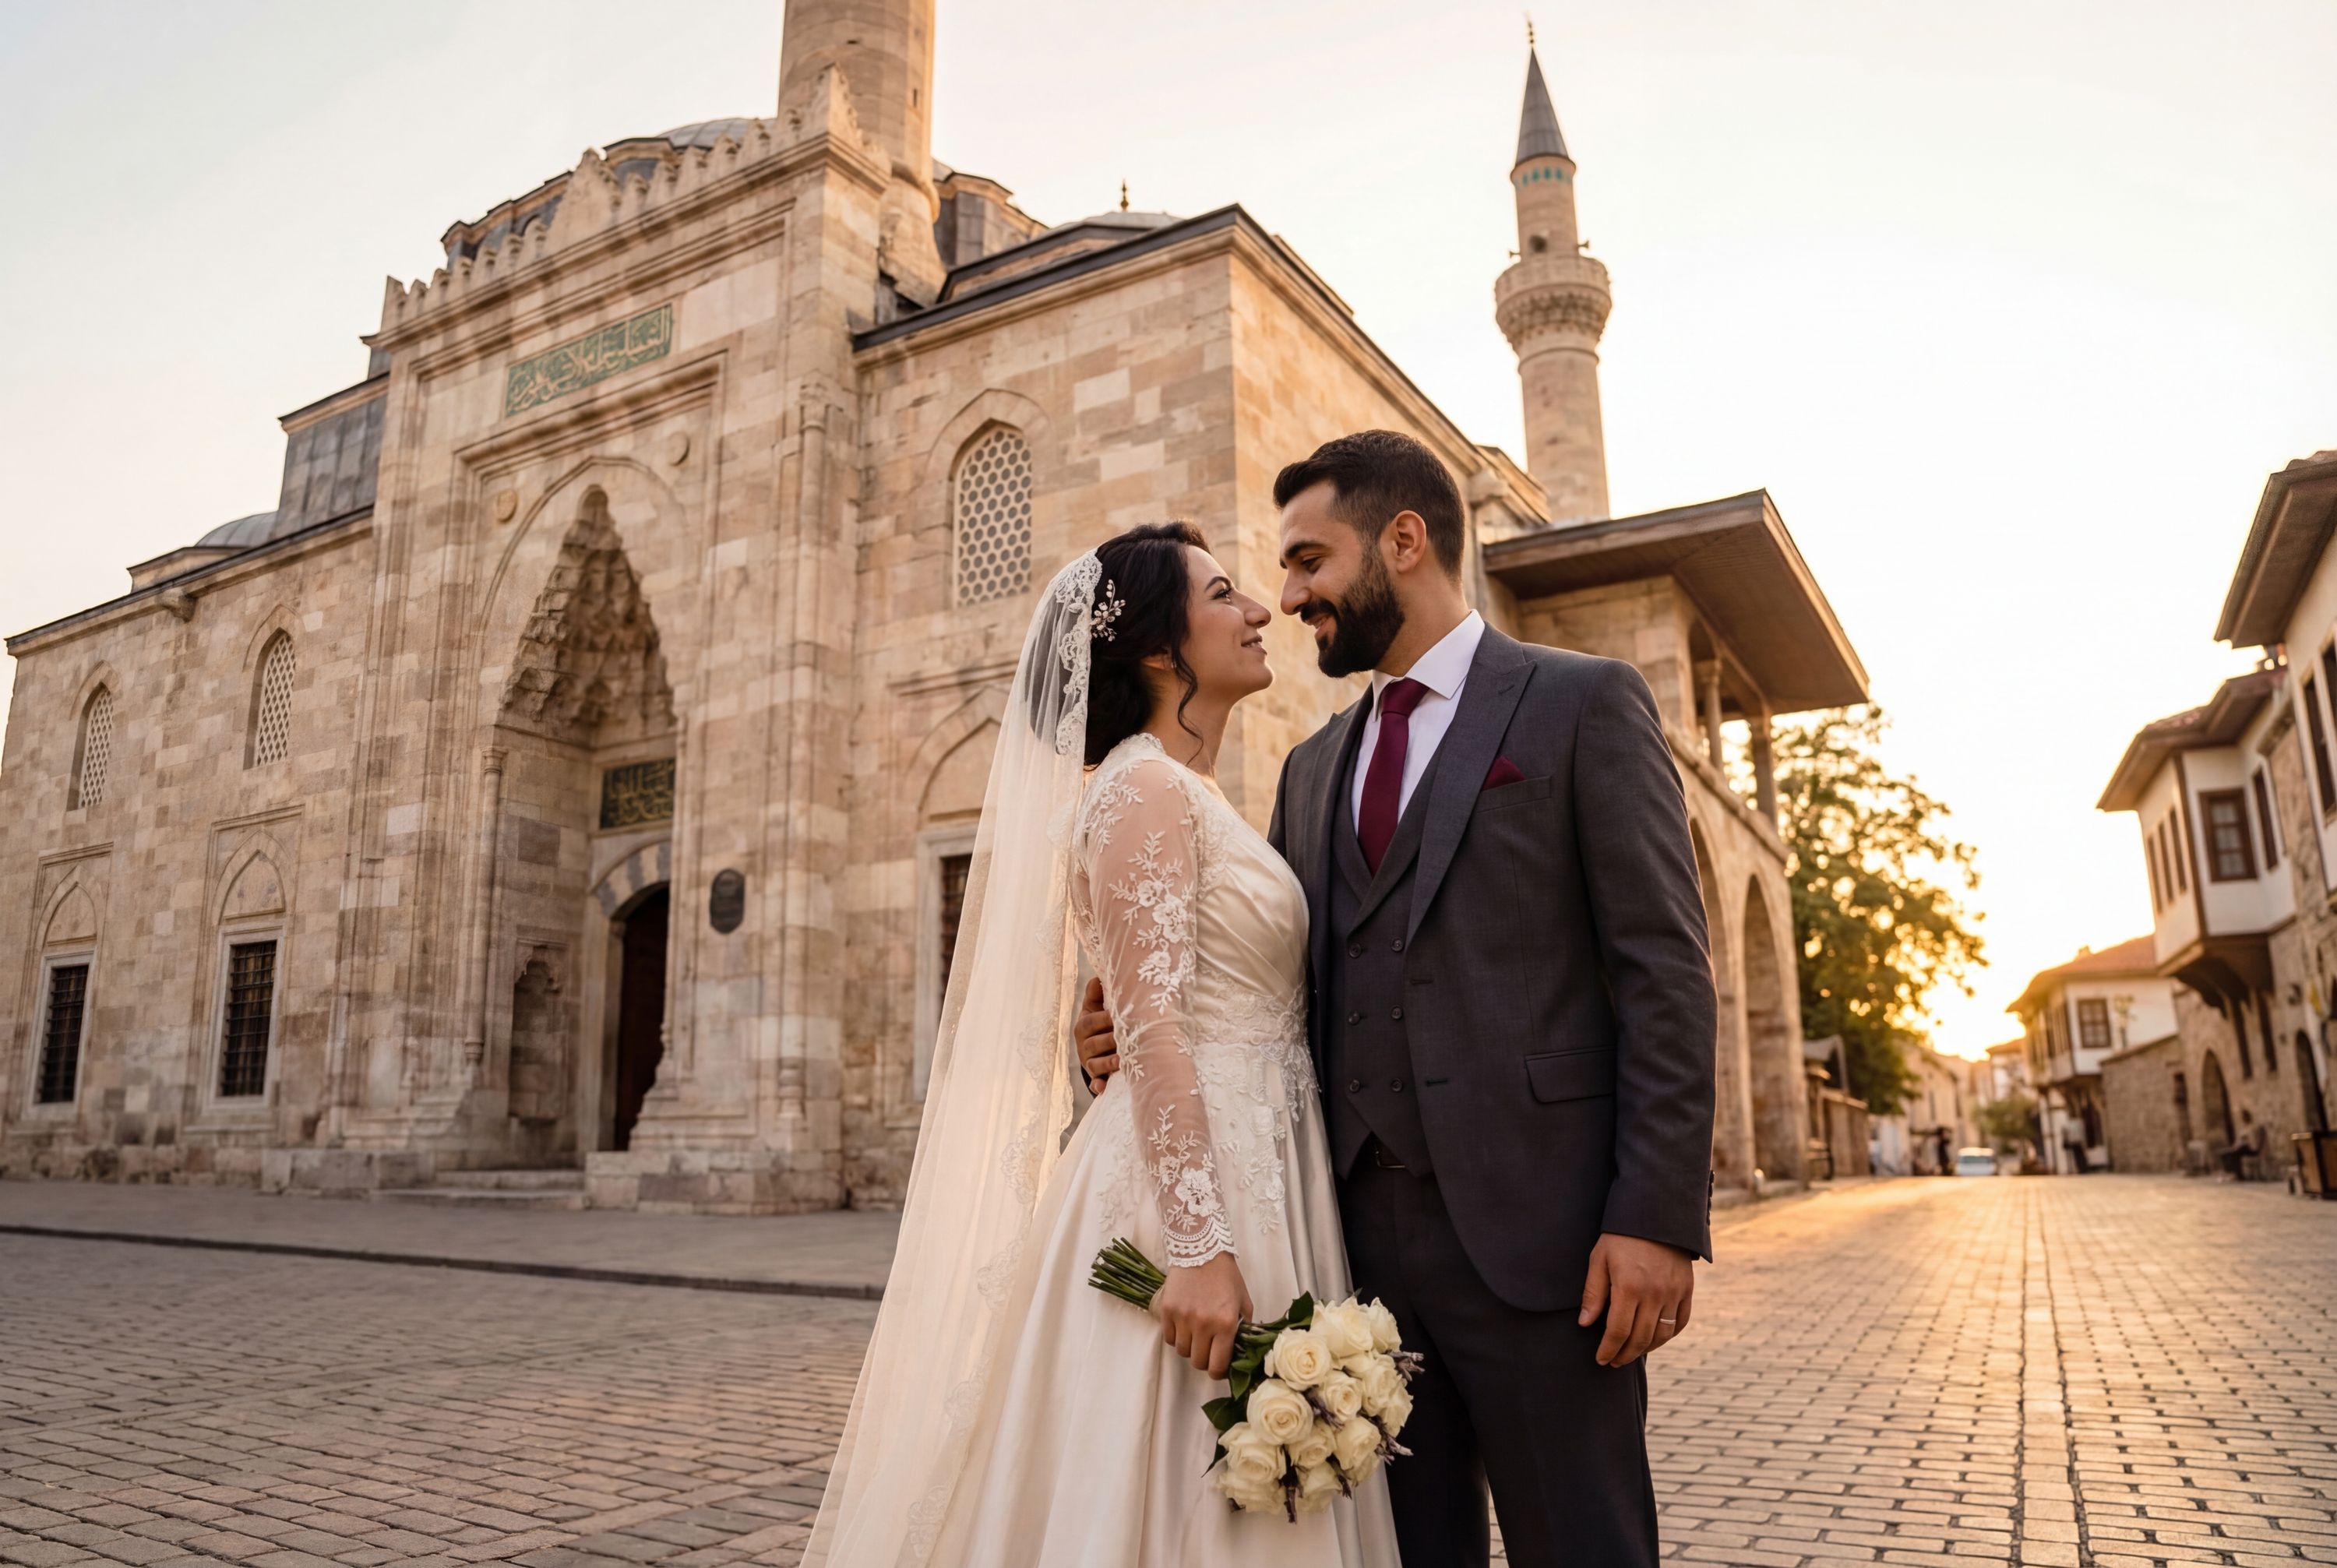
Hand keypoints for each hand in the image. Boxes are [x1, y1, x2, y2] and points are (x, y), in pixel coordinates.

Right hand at [1075, 976, 1118, 1094]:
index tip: (1117, 1015)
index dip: (1102, 1019)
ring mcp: (1089, 1062)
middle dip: (1108, 1041)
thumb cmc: (1102, 1019)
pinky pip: (1095, 1083)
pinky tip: (1103, 1088)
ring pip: (1094, 1064)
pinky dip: (1098, 1085)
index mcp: (1084, 1026)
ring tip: (1121, 1061)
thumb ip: (1097, 993)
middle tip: (1124, 1038)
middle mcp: (1084, 1045)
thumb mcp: (1097, 1006)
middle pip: (1092, 1044)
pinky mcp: (1096, 1077)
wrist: (1101, 1045)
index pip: (1089, 1022)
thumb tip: (1098, 977)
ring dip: (1107, 1063)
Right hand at [1156, 1252, 1251, 1377]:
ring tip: (1197, 1334)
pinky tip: (1184, 1325)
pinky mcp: (1167, 1310)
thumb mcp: (1243, 1302)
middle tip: (1209, 1349)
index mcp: (1225, 1324)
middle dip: (1204, 1360)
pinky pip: (1169, 1338)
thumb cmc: (1226, 1276)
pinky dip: (1176, 1337)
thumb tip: (1240, 1352)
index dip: (1218, 1372)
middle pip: (1198, 1362)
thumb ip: (1243, 1329)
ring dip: (1190, 1348)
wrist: (1201, 1249)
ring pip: (1182, 1352)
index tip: (1219, 1368)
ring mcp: (1182, 1317)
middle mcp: (1203, 1324)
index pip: (1217, 1366)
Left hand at [1578, 1232, 1693, 1366]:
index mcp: (1629, 1287)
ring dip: (1645, 1350)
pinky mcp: (1686, 1289)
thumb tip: (1585, 1323)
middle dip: (1624, 1355)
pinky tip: (1655, 1339)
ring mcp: (1673, 1293)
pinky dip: (1668, 1335)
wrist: (1655, 1215)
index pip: (1617, 1332)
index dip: (1608, 1349)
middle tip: (1613, 1361)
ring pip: (1661, 1335)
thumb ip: (1593, 1293)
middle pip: (1640, 1339)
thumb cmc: (1621, 1237)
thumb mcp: (1599, 1259)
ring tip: (1631, 1353)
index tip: (1601, 1359)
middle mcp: (1654, 1294)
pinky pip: (1680, 1322)